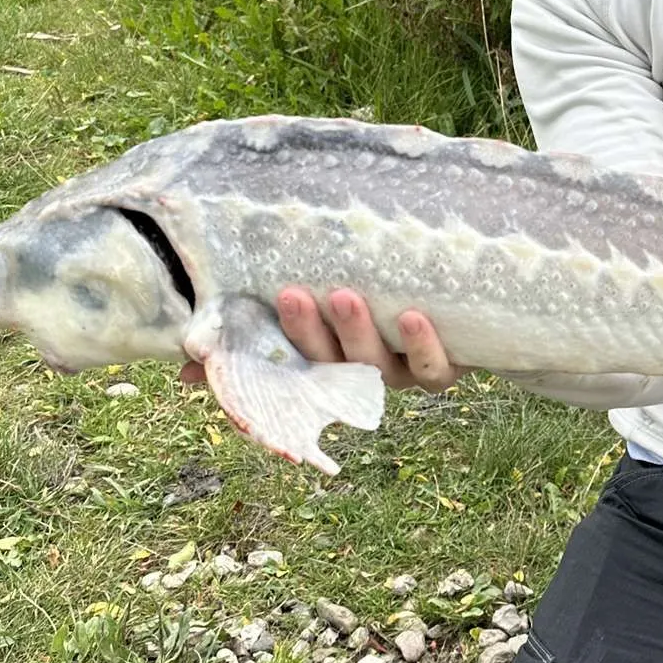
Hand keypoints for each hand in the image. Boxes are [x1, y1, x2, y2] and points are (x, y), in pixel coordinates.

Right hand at [178, 288, 468, 392]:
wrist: (476, 307)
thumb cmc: (386, 292)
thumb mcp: (326, 296)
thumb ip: (265, 318)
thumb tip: (186, 360)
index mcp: (327, 358)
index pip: (282, 365)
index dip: (249, 367)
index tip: (214, 351)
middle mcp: (361, 370)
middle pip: (327, 361)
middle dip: (306, 331)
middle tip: (292, 293)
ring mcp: (402, 370)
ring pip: (376, 365)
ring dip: (357, 332)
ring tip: (345, 295)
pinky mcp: (445, 366)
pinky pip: (434, 368)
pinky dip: (423, 345)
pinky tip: (413, 314)